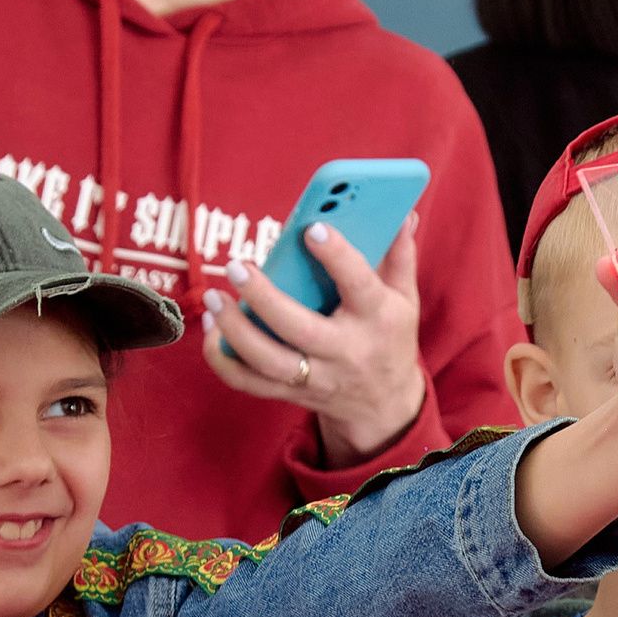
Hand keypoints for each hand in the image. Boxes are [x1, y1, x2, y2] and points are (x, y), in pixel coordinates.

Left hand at [201, 214, 428, 467]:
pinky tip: (212, 329)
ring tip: (213, 297)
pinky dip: (223, 359)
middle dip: (263, 297)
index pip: (359, 285)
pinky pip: (248, 382)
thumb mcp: (405, 298)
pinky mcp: (292, 393)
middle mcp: (345, 352)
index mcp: (377, 319)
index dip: (337, 257)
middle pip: (299, 328)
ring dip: (234, 330)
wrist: (384, 404)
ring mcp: (316, 377)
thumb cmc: (390, 337)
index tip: (312, 229)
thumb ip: (399, 255)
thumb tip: (402, 212)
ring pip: (267, 361)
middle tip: (237, 265)